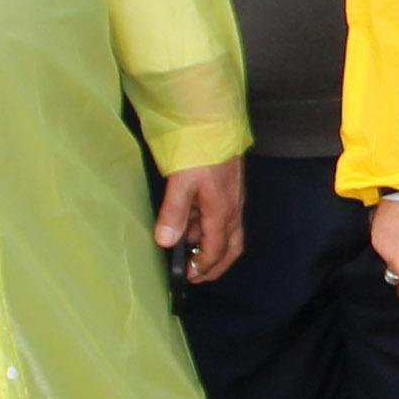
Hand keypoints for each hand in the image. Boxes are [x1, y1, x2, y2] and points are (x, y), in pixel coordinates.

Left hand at [155, 159, 244, 283]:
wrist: (215, 121)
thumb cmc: (199, 151)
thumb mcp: (181, 181)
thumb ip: (173, 213)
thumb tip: (165, 242)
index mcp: (222, 212)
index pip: (216, 249)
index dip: (203, 266)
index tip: (188, 276)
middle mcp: (233, 209)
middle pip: (231, 247)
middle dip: (216, 265)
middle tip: (196, 275)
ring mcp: (233, 198)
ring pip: (228, 232)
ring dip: (211, 246)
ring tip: (187, 251)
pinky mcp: (228, 188)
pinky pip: (223, 218)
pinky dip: (209, 229)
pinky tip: (191, 224)